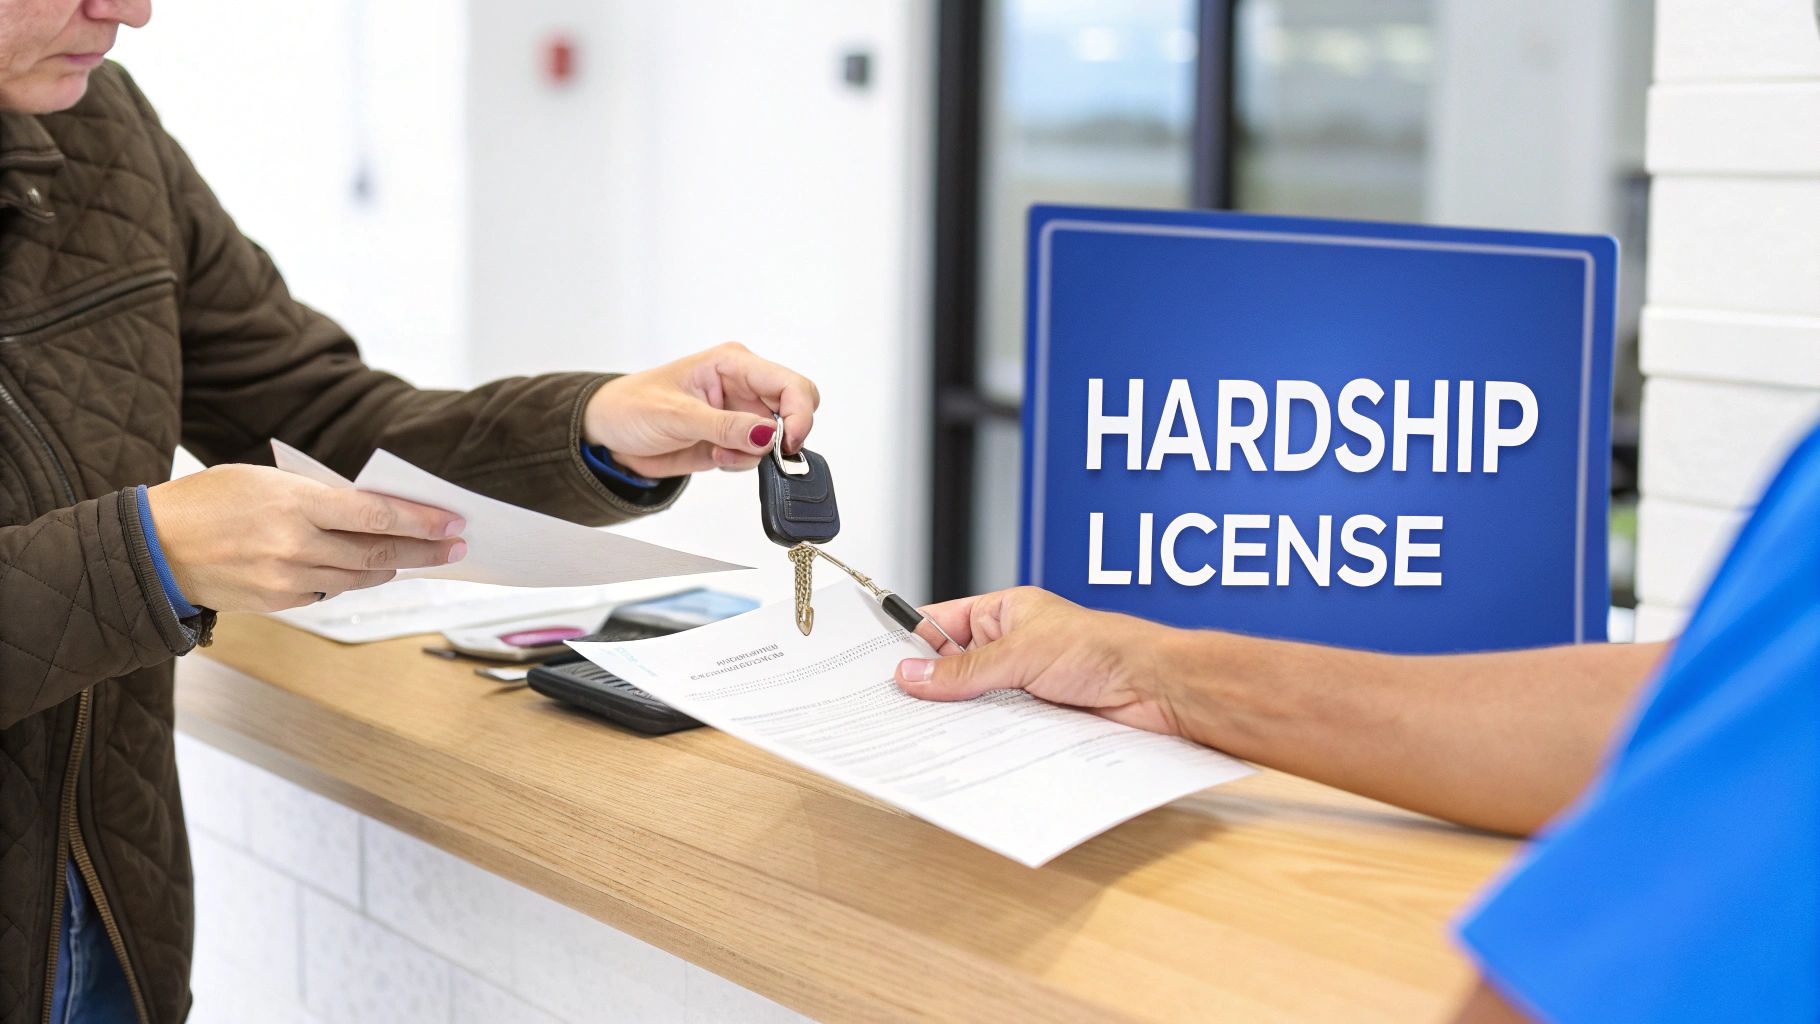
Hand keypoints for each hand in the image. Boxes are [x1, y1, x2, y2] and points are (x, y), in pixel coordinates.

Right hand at [145, 464, 466, 612]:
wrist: (156, 547)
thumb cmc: (211, 501)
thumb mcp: (267, 480)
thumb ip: (320, 495)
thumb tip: (373, 511)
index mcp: (296, 502)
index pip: (377, 515)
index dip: (422, 521)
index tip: (454, 522)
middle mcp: (296, 544)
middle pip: (379, 553)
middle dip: (425, 550)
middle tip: (456, 546)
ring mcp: (288, 578)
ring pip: (359, 577)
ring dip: (392, 568)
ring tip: (416, 557)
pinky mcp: (279, 602)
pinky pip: (328, 592)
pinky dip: (348, 580)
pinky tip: (361, 571)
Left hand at [584, 342, 820, 477]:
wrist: (608, 434)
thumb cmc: (631, 407)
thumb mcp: (676, 415)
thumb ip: (725, 426)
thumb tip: (769, 435)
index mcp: (733, 364)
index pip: (789, 383)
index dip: (799, 413)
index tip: (787, 443)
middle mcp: (743, 386)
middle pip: (793, 410)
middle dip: (781, 437)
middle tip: (753, 451)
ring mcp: (739, 415)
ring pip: (777, 439)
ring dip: (753, 455)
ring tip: (717, 454)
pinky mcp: (732, 440)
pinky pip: (756, 457)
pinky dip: (741, 464)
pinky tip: (713, 457)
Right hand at [894, 587, 1188, 737]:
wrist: (1157, 688)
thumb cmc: (1106, 647)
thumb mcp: (1022, 652)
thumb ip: (965, 669)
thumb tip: (914, 675)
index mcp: (1004, 613)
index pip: (940, 623)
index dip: (908, 641)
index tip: (876, 663)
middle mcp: (1012, 647)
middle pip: (954, 670)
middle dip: (930, 689)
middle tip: (893, 708)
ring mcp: (1025, 685)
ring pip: (975, 705)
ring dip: (960, 719)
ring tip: (927, 734)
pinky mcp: (1038, 719)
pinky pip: (999, 730)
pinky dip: (986, 740)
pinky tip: (969, 751)